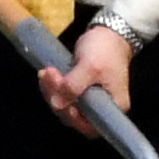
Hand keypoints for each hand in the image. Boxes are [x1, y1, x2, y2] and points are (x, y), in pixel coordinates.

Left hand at [42, 19, 133, 135]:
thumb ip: (73, 87)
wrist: (108, 30)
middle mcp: (102, 108)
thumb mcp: (90, 67)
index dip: (73, 119)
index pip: (90, 127)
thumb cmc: (105, 49)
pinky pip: (63, 94)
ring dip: (52, 90)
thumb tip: (56, 105)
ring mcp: (90, 99)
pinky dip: (53, 86)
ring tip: (46, 72)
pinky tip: (46, 74)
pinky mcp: (80, 89)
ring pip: (65, 105)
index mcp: (112, 107)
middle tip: (49, 75)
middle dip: (57, 98)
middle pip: (74, 116)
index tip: (61, 101)